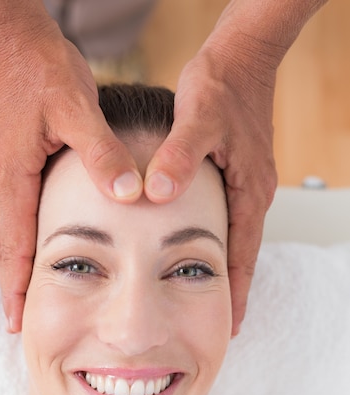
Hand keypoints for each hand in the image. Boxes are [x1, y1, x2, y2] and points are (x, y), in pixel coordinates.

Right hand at [0, 16, 142, 331]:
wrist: (14, 40)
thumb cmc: (40, 71)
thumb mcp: (76, 108)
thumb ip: (102, 153)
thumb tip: (129, 193)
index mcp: (14, 178)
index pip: (13, 247)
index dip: (16, 286)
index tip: (19, 321)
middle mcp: (4, 184)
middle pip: (5, 249)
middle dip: (12, 288)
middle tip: (21, 323)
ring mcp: (7, 176)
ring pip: (8, 236)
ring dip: (15, 269)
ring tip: (26, 298)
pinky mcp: (14, 166)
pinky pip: (15, 217)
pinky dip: (21, 244)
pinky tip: (37, 251)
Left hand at [144, 39, 277, 334]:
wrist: (240, 56)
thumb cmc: (221, 84)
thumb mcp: (197, 118)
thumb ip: (178, 157)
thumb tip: (156, 194)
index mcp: (248, 190)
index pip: (244, 254)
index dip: (236, 291)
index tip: (230, 324)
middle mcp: (252, 193)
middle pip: (244, 253)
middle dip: (233, 289)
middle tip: (219, 323)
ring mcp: (246, 184)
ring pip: (237, 238)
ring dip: (227, 268)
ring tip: (209, 297)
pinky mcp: (236, 173)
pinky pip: (229, 218)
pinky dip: (219, 241)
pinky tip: (201, 249)